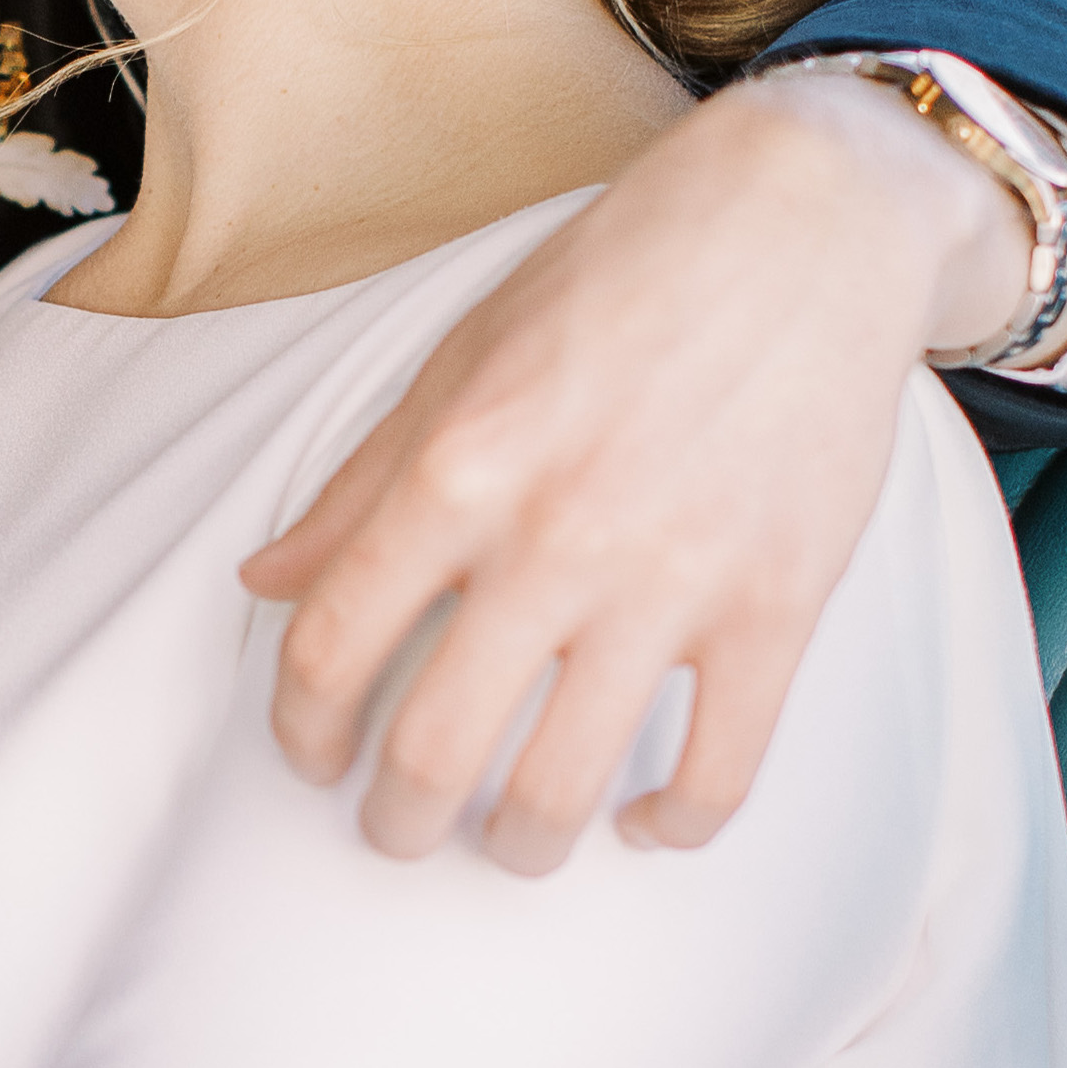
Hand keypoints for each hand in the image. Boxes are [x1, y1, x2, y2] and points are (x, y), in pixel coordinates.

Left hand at [247, 69, 1030, 869]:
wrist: (802, 223)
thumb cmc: (618, 281)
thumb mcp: (459, 360)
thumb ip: (361, 486)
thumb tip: (264, 581)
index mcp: (456, 468)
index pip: (331, 644)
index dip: (301, 728)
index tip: (311, 758)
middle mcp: (553, 535)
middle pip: (433, 745)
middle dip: (399, 819)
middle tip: (400, 830)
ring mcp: (671, 580)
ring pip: (563, 783)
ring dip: (519, 844)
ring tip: (511, 842)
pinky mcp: (777, 604)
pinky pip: (718, 768)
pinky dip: (672, 825)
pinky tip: (642, 825)